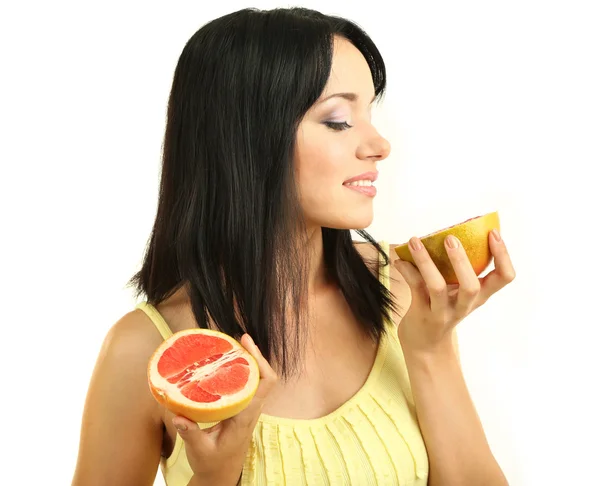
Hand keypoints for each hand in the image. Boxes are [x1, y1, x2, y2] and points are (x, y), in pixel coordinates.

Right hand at [171, 334, 277, 484]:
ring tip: (233, 347)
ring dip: (250, 363)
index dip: (260, 362)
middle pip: (265, 377)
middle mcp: (251, 410)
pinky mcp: (243, 411)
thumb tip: (178, 414)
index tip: (247, 345)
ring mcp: (249, 410)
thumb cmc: (212, 463)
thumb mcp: (199, 450)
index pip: (264, 384)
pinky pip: (249, 387)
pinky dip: (242, 373)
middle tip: (239, 339)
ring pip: (258, 381)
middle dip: (255, 355)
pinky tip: (226, 366)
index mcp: (245, 417)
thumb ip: (190, 433)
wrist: (220, 476)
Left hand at [393, 229, 515, 354]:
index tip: (494, 233)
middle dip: (461, 261)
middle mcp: (465, 305)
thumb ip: (458, 269)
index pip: (504, 277)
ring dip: (425, 262)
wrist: (426, 345)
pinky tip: (400, 259)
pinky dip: (407, 270)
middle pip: (472, 286)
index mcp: (480, 296)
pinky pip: (415, 288)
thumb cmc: (443, 308)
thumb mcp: (458, 292)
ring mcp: (443, 312)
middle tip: (450, 238)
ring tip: (415, 241)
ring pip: (438, 287)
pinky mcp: (422, 314)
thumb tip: (448, 231)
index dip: (503, 256)